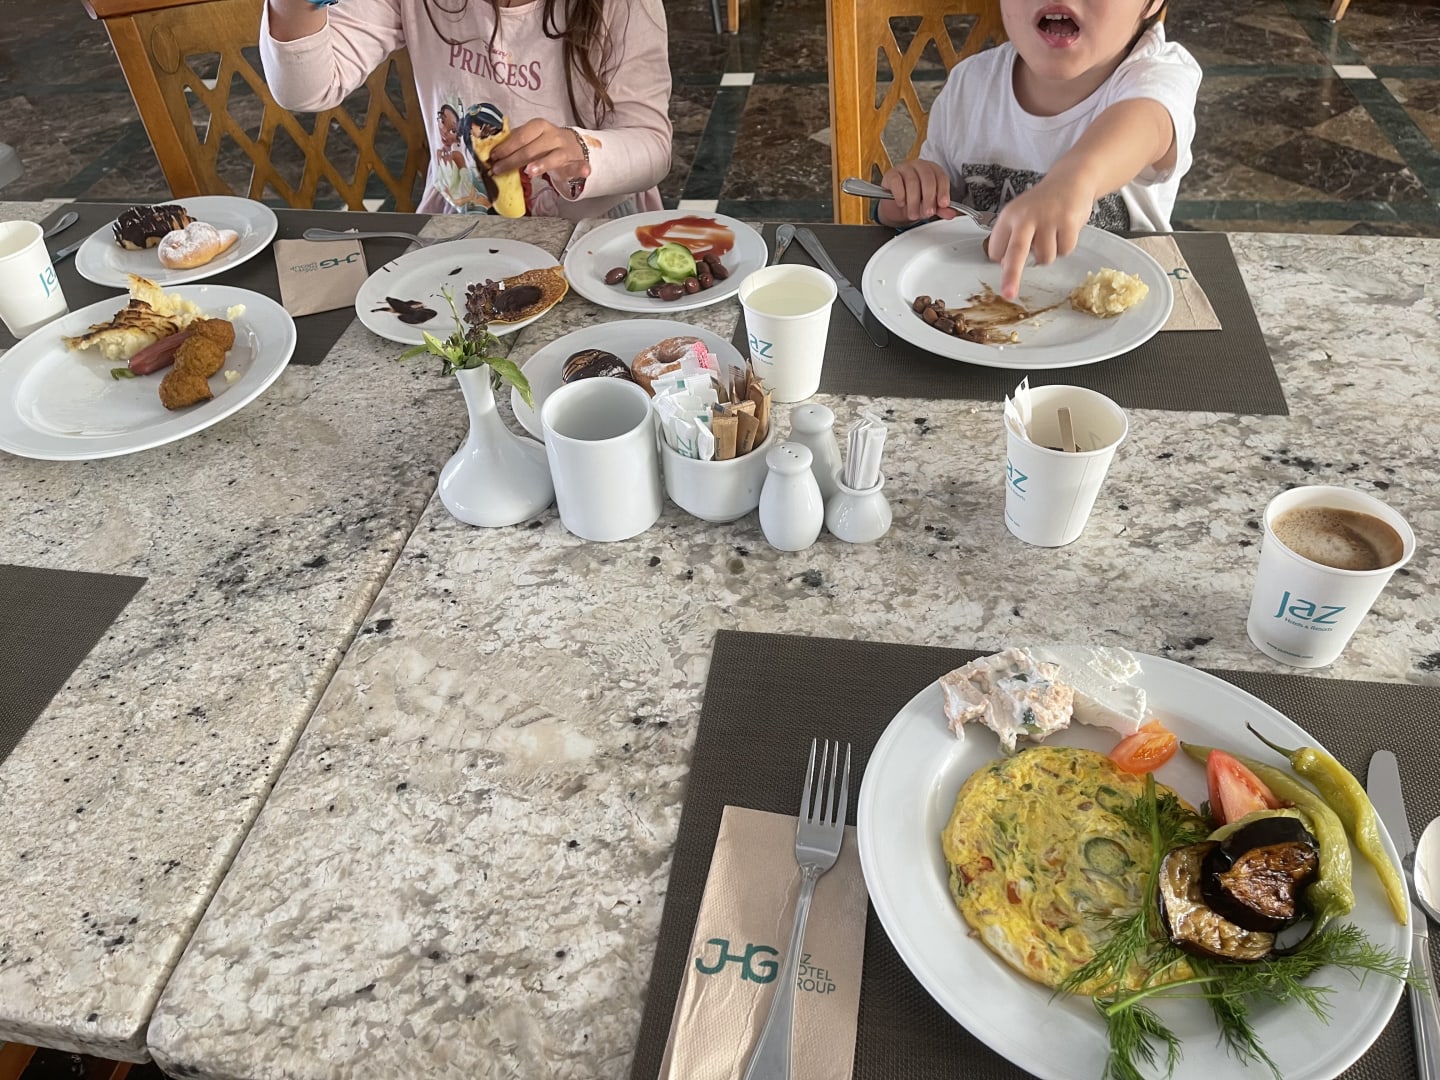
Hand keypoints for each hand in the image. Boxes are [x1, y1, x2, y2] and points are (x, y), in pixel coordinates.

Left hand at [487, 120, 588, 183]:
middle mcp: (553, 135)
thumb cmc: (545, 142)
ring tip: (529, 171)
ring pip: (553, 157)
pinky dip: (582, 168)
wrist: (573, 144)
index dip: (505, 147)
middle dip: (513, 160)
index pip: (520, 136)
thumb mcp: (531, 137)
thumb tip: (492, 149)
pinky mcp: (576, 161)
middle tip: (498, 169)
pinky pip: (579, 165)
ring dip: (542, 164)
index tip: (492, 156)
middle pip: (531, 149)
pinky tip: (585, 171)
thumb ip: (515, 141)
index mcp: (539, 126)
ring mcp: (565, 149)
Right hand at [876, 160, 956, 226]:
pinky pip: (897, 182)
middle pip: (928, 178)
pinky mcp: (891, 174)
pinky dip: (900, 195)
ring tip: (914, 214)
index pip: (941, 177)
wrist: (896, 204)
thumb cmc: (915, 200)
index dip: (943, 191)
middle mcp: (920, 166)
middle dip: (929, 198)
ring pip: (912, 182)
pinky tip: (902, 203)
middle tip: (928, 212)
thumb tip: (951, 213)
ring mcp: (905, 168)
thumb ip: (940, 209)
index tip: (943, 204)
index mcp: (933, 170)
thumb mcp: (929, 205)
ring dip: (914, 201)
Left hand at [985, 174, 1093, 298]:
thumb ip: (1012, 239)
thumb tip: (1006, 266)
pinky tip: (1064, 230)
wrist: (1071, 180)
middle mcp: (1026, 217)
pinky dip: (1065, 246)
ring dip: (1049, 253)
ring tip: (1052, 234)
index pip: (997, 249)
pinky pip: (1065, 250)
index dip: (1003, 260)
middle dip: (1011, 276)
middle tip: (1008, 294)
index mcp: (1009, 217)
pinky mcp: (1068, 221)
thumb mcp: (1020, 216)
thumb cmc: (1043, 204)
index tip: (1004, 265)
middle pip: (1016, 252)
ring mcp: (1048, 219)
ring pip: (1045, 257)